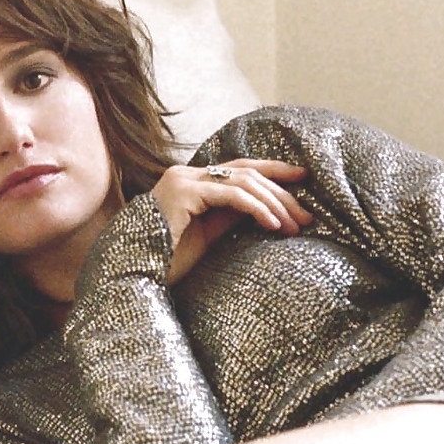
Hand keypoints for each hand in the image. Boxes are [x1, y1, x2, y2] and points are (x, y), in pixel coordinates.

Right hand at [150, 159, 312, 284]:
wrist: (136, 273)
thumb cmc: (167, 260)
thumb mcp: (208, 235)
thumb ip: (230, 215)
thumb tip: (265, 206)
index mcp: (191, 181)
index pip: (239, 169)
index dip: (274, 171)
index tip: (303, 179)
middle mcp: (186, 174)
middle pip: (246, 173)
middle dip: (282, 193)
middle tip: (307, 215)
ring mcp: (183, 180)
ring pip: (243, 182)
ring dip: (275, 204)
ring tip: (295, 226)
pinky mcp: (184, 192)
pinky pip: (231, 195)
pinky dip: (257, 208)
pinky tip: (273, 225)